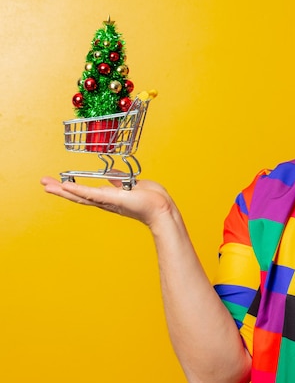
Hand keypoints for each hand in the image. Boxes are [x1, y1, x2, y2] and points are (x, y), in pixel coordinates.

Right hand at [40, 176, 174, 227]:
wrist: (161, 207)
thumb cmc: (152, 199)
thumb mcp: (132, 184)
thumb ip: (119, 180)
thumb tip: (111, 175)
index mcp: (109, 198)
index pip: (86, 192)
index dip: (71, 188)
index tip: (58, 182)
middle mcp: (105, 201)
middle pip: (77, 196)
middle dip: (60, 190)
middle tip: (44, 184)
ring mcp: (107, 201)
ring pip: (80, 196)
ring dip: (62, 190)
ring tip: (47, 186)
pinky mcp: (111, 199)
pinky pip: (91, 194)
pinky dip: (77, 190)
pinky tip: (65, 186)